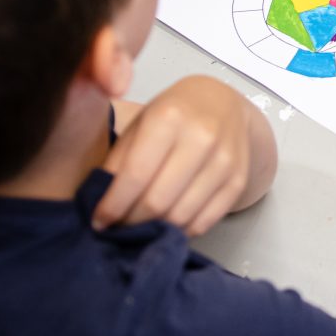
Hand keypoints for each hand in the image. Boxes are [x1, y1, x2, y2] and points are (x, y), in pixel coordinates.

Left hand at [94, 76, 253, 236]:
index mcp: (170, 118)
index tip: (98, 221)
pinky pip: (204, 222)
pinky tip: (166, 225)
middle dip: (131, 222)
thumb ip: (119, 159)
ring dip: (155, 230)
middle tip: (117, 228)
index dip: (113, 205)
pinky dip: (180, 231)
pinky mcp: (237, 181)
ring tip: (139, 227)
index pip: (135, 174)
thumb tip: (98, 202)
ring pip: (181, 216)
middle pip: (158, 201)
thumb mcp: (140, 123)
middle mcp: (201, 138)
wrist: (224, 105)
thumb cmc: (174, 113)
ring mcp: (224, 161)